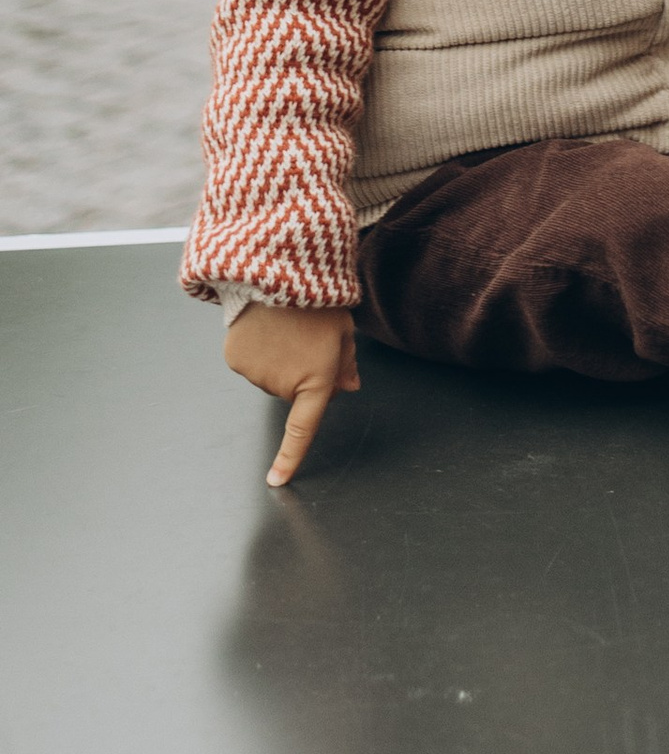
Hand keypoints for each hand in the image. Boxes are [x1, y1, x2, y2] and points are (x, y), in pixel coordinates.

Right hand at [226, 302, 360, 489]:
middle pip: (293, 391)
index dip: (290, 457)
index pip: (303, 429)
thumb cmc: (319, 300)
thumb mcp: (344, 330)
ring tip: (286, 328)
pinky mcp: (235, 359)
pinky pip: (250, 363)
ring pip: (271, 377)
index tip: (277, 481)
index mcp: (317, 380)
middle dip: (302, 372)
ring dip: (280, 360)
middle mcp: (283, 385)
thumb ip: (345, 363)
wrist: (279, 271)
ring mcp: (256, 373)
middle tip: (307, 339)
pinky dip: (258, 350)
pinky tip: (265, 327)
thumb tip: (348, 388)